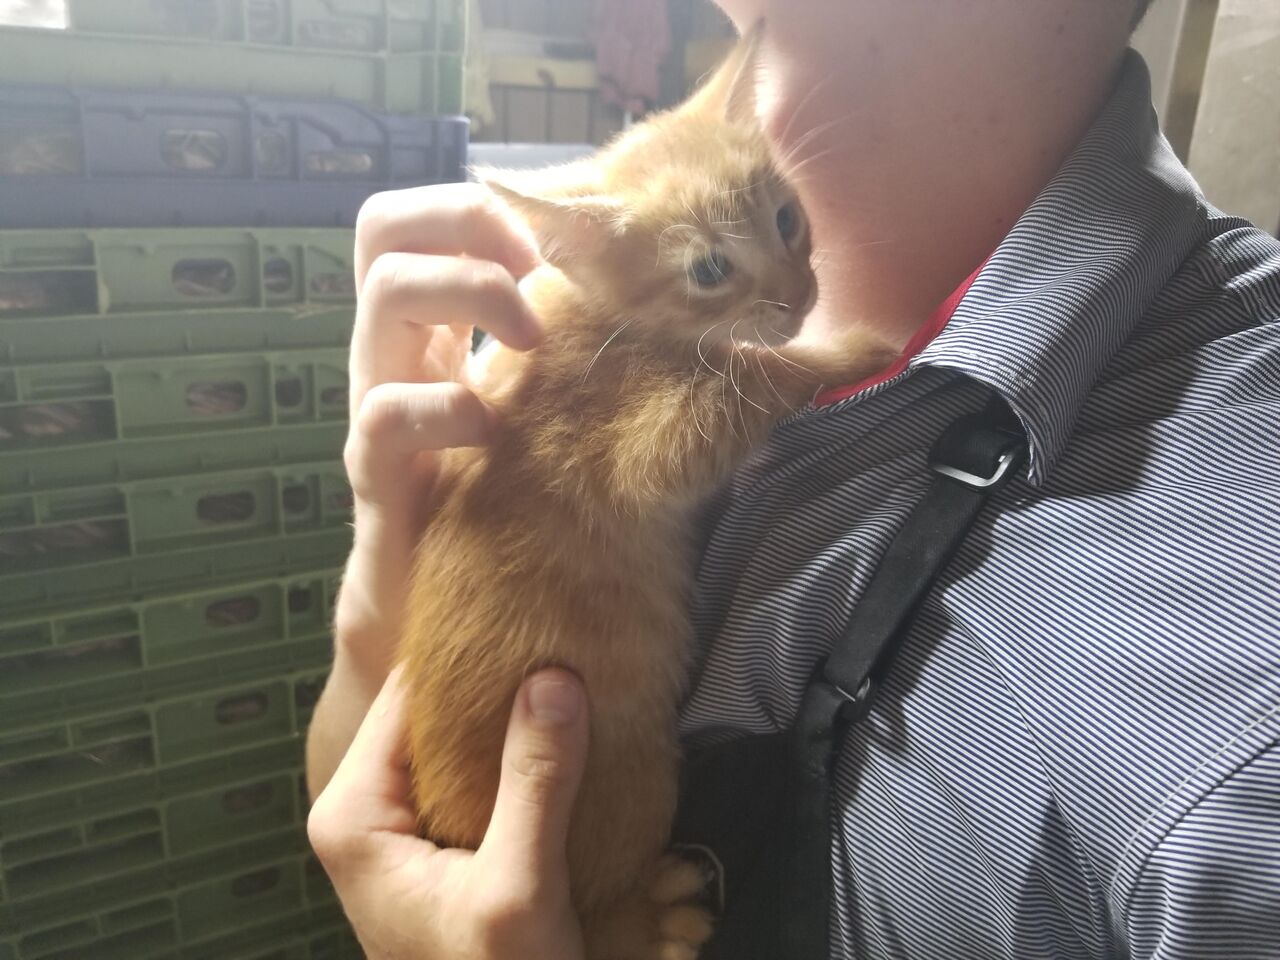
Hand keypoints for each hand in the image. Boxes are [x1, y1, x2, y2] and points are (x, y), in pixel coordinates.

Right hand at [308, 184, 542, 793]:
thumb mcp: (536, 412)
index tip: (541, 236)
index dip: (466, 204)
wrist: (440, 615)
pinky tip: (490, 428)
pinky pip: (380, 421)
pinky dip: (438, 408)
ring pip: (377, 307)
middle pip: (380, 234)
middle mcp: (392, 356)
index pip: (410, 221)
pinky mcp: (377, 482)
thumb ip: (568, 363)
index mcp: (430, 330)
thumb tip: (685, 320)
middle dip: (460, 228)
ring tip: (532, 340)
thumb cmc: (503, 502)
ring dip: (463, 295)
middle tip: (531, 271)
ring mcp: (376, 412)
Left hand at [309, 667, 589, 959]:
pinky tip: (554, 731)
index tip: (523, 621)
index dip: (465, 657)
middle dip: (488, 683)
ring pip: (451, 741)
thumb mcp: (519, 886)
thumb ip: (534, 783)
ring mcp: (398, 828)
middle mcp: (363, 812)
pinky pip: (469, 772)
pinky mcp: (435, 843)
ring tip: (561, 674)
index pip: (405, 697)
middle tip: (552, 642)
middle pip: (426, 714)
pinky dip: (509, 751)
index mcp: (353, 815)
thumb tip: (553, 679)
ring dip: (504, 717)